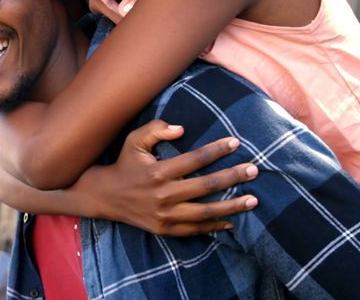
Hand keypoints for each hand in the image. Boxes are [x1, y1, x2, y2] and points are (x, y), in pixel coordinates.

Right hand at [75, 119, 257, 235]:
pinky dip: (215, 226)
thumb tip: (181, 128)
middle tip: (254, 170)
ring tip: (253, 199)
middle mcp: (163, 195)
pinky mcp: (165, 229)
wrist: (105, 196)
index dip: (217, 150)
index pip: (195, 159)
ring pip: (205, 212)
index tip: (235, 142)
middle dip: (233, 177)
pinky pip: (195, 229)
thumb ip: (155, 129)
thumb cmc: (124, 163)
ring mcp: (165, 215)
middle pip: (206, 186)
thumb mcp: (133, 140)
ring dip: (232, 206)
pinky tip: (232, 221)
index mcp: (158, 171)